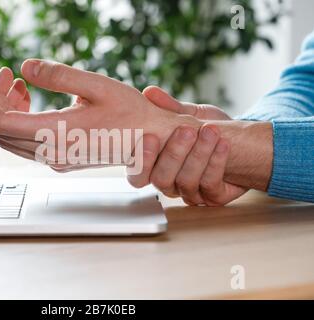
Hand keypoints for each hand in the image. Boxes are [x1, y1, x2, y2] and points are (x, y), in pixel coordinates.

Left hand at [0, 60, 202, 171]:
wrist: (151, 141)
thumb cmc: (131, 114)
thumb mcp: (96, 86)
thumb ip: (58, 76)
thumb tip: (25, 68)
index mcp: (56, 134)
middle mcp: (51, 152)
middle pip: (1, 129)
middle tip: (8, 75)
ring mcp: (55, 159)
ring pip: (12, 136)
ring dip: (8, 109)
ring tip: (21, 85)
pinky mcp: (60, 158)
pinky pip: (26, 141)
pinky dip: (21, 120)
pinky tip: (33, 101)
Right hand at [127, 87, 247, 205]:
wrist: (242, 143)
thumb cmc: (208, 130)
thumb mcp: (189, 116)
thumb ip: (169, 108)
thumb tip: (149, 92)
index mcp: (156, 166)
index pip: (137, 175)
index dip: (140, 161)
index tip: (150, 137)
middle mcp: (170, 183)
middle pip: (161, 179)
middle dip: (174, 154)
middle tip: (187, 130)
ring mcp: (191, 193)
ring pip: (186, 181)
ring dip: (199, 154)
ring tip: (210, 131)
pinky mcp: (213, 197)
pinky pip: (210, 185)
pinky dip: (216, 162)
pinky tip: (223, 144)